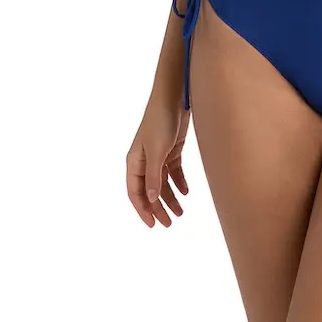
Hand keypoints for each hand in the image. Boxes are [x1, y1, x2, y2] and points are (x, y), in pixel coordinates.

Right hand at [126, 98, 190, 227]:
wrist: (174, 97)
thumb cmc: (161, 121)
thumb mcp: (158, 151)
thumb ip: (154, 176)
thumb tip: (151, 199)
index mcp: (134, 162)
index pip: (135, 192)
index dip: (143, 210)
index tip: (153, 224)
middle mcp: (144, 160)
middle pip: (150, 190)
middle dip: (158, 208)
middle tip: (169, 224)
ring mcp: (158, 154)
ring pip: (163, 182)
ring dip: (170, 197)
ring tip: (181, 213)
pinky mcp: (172, 148)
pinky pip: (173, 171)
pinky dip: (179, 182)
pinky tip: (186, 192)